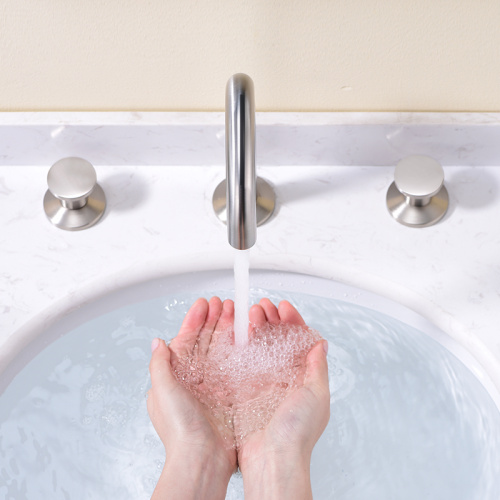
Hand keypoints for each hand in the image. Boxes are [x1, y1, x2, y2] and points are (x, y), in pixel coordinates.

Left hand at [147, 297, 236, 499]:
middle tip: (223, 304)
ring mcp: (213, 387)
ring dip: (227, 330)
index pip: (186, 340)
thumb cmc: (179, 430)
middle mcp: (195, 380)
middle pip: (205, 342)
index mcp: (176, 377)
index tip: (203, 305)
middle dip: (213, 320)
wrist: (202, 459)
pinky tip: (245, 336)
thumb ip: (159, 365)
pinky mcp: (230, 395)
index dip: (194, 320)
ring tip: (235, 313)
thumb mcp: (161, 392)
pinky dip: (239, 350)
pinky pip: (236, 366)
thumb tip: (157, 343)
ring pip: (221, 350)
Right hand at [237, 299, 329, 499]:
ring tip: (250, 315)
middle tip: (262, 307)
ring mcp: (263, 382)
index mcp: (302, 377)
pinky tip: (238, 334)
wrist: (272, 459)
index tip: (283, 307)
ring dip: (255, 328)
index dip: (292, 320)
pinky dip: (240, 345)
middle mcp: (283, 377)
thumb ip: (318, 367)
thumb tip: (321, 343)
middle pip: (276, 339)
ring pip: (258, 346)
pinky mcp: (245, 390)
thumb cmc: (297, 434)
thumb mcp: (316, 395)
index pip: (298, 340)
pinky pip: (242, 361)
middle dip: (271, 319)